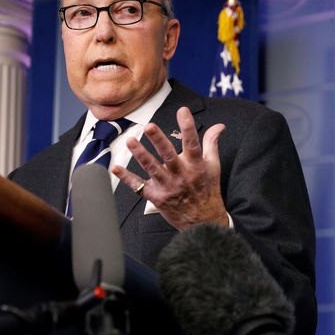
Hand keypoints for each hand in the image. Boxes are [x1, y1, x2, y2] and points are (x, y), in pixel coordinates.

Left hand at [111, 107, 228, 229]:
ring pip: (152, 168)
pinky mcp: (157, 197)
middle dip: (159, 140)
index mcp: (196, 166)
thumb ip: (212, 144)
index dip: (188, 127)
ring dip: (140, 154)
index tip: (183, 111)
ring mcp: (168, 187)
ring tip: (131, 141)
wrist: (203, 222)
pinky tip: (116, 168)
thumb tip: (219, 126)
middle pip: (169, 155)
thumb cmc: (208, 191)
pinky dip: (127, 178)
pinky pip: (139, 187)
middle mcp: (182, 176)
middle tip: (150, 126)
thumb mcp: (213, 167)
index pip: (193, 144)